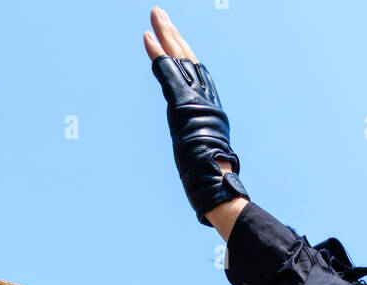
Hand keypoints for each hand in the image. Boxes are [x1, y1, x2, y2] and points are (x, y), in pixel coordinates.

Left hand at [144, 8, 247, 224]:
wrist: (218, 185)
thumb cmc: (213, 183)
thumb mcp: (204, 160)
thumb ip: (200, 152)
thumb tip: (205, 171)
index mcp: (211, 113)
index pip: (197, 76)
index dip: (184, 55)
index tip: (171, 38)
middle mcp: (206, 102)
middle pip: (188, 60)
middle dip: (173, 35)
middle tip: (159, 14)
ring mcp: (196, 101)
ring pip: (179, 60)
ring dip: (166, 36)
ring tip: (155, 16)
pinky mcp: (184, 104)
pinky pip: (169, 74)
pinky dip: (158, 56)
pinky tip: (148, 38)